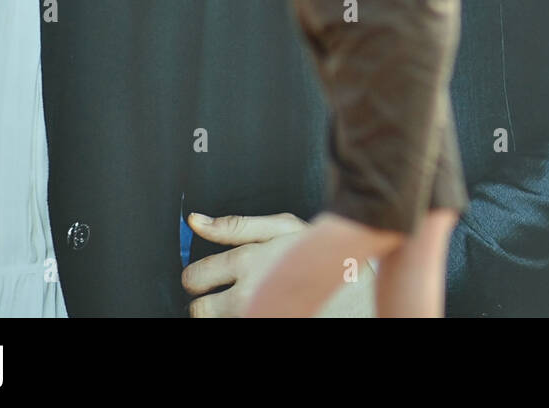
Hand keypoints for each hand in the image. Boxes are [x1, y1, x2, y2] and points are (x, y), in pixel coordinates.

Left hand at [183, 212, 376, 316]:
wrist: (354, 293)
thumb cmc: (319, 255)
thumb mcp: (282, 228)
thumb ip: (235, 226)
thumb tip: (195, 222)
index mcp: (246, 262)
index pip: (193, 278)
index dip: (199, 277)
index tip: (211, 276)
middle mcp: (246, 297)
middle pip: (197, 310)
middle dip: (207, 301)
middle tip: (228, 293)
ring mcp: (255, 317)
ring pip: (215, 323)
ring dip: (225, 314)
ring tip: (252, 301)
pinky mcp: (264, 324)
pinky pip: (237, 327)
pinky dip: (250, 316)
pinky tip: (265, 307)